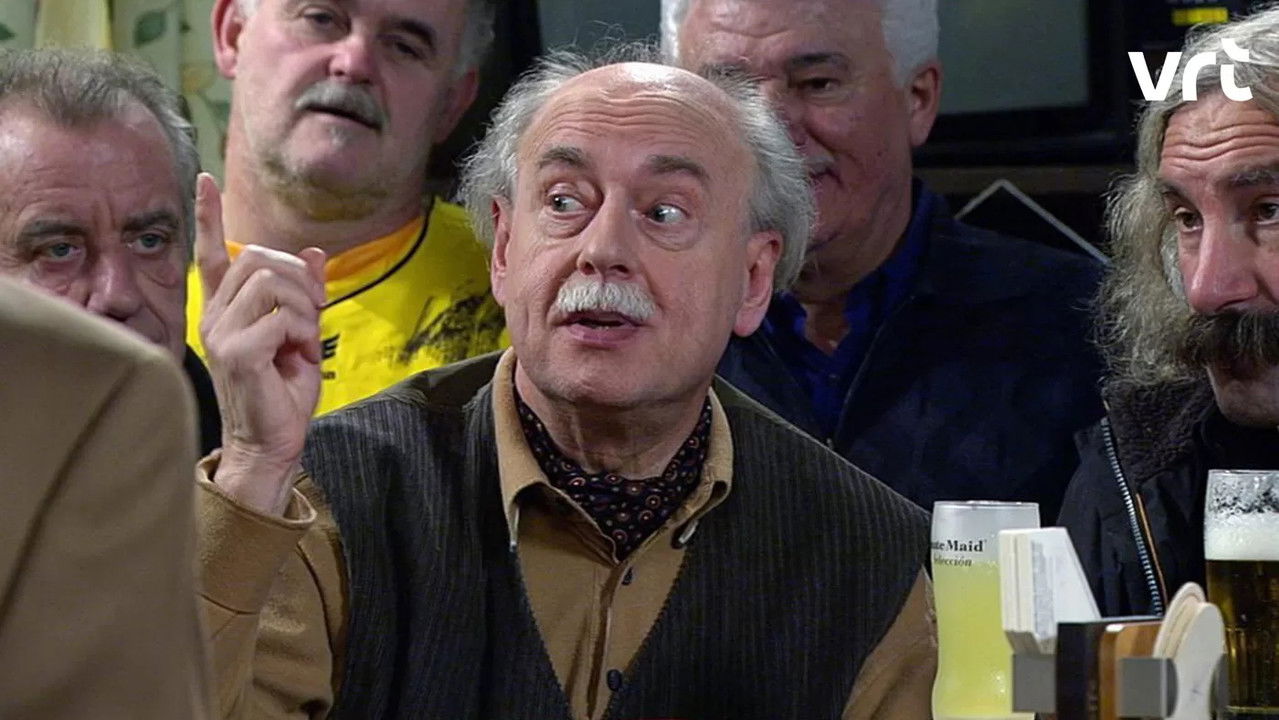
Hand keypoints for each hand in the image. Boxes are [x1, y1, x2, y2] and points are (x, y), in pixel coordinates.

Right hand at [195, 173, 325, 515]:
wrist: (272, 441)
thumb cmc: (284, 392)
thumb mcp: (302, 333)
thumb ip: (305, 293)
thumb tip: (314, 252)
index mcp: (226, 309)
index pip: (211, 253)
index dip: (208, 216)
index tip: (205, 179)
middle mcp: (215, 316)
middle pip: (258, 258)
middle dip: (299, 278)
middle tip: (315, 313)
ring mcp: (221, 334)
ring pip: (270, 282)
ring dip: (303, 305)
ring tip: (305, 336)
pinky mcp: (236, 353)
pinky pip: (279, 317)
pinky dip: (302, 331)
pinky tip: (298, 353)